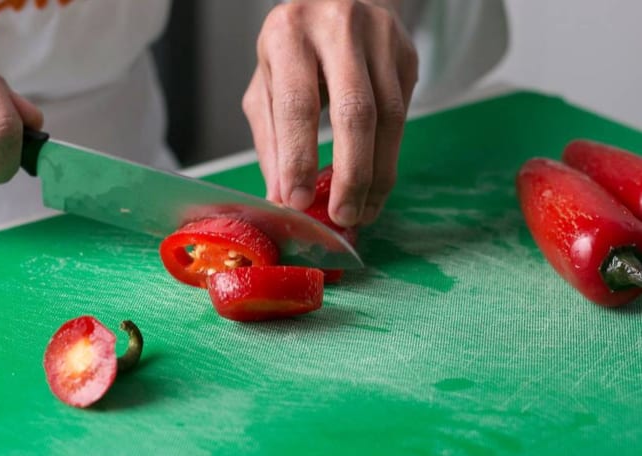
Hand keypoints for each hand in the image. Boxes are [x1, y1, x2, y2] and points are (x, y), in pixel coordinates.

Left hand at [243, 0, 417, 226]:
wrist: (336, 2)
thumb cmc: (293, 51)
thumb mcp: (267, 86)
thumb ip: (272, 140)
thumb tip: (282, 197)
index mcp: (289, 33)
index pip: (297, 104)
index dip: (299, 158)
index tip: (297, 201)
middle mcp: (338, 28)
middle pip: (355, 112)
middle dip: (351, 174)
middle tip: (342, 216)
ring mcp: (381, 38)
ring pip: (389, 118)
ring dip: (377, 175)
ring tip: (361, 211)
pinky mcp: (407, 54)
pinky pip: (402, 116)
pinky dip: (388, 158)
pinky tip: (375, 183)